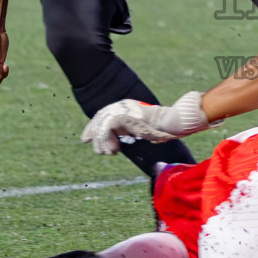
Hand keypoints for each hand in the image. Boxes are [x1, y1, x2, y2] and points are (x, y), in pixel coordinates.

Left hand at [79, 92, 210, 154]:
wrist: (172, 123)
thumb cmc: (163, 129)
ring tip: (110, 153)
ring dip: (102, 142)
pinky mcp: (123, 115)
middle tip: (94, 148)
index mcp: (126, 106)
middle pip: (99, 118)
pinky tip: (115, 150)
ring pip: (101, 125)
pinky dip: (107, 142)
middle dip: (93, 134)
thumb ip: (127, 132)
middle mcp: (122, 105)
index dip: (93, 127)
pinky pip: (106, 129)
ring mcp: (122, 109)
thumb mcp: (140, 130)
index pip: (103, 114)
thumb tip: (113, 144)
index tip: (85, 139)